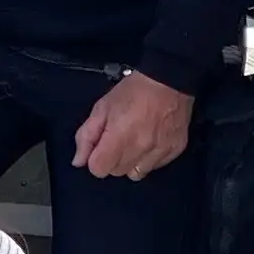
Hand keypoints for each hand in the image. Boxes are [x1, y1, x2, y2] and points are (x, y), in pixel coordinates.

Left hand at [70, 69, 193, 181]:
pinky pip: (156, 167)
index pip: (99, 169)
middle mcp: (140, 149)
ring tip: (135, 142)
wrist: (169, 79)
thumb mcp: (102, 108)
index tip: (101, 146)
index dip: (96, 159)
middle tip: (118, 139)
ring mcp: (160, 152)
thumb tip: (78, 161)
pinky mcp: (175, 150)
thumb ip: (86, 136)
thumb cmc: (132, 91)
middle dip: (113, 160)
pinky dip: (149, 159)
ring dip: (131, 162)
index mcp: (118, 138)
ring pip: (136, 173)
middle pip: (117, 172)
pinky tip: (150, 142)